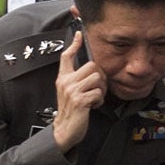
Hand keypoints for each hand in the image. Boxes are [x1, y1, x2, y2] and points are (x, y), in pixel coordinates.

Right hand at [52, 29, 104, 151]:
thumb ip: (76, 80)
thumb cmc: (70, 111)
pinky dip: (99, 101)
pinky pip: (98, 93)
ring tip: (94, 98)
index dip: (74, 44)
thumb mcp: (69, 92)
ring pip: (97, 78)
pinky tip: (92, 106)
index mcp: (63, 78)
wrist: (63, 130)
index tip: (80, 34)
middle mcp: (66, 82)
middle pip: (92, 66)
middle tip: (97, 88)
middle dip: (100, 77)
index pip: (66, 57)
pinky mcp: (79, 100)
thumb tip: (92, 70)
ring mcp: (72, 91)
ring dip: (101, 89)